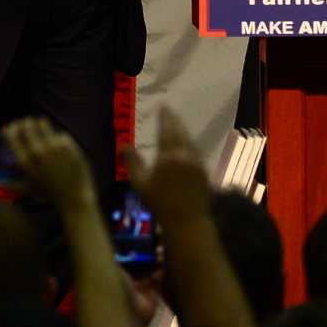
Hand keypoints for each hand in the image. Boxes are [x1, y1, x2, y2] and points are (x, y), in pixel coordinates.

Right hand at [5, 116, 94, 210]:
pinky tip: (62, 148)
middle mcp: (37, 152)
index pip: (13, 136)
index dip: (13, 128)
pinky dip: (60, 139)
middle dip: (27, 123)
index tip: (15, 125)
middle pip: (27, 126)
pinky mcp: (67, 145)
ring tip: (44, 129)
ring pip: (43, 124)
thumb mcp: (28, 188)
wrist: (73, 199)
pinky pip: (60, 135)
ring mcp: (52, 147)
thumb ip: (12, 185)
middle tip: (30, 122)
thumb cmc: (50, 195)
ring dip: (42, 124)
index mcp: (24, 162)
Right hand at [123, 108, 211, 224]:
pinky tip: (185, 143)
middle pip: (180, 131)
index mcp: (168, 155)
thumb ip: (132, 162)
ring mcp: (196, 161)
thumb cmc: (160, 202)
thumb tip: (123, 145)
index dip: (165, 117)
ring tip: (177, 122)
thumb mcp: (140, 183)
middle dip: (174, 119)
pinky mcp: (203, 169)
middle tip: (170, 110)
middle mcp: (184, 154)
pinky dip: (189, 142)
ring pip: (189, 139)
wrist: (187, 219)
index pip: (166, 130)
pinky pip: (195, 150)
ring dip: (183, 129)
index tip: (163, 107)